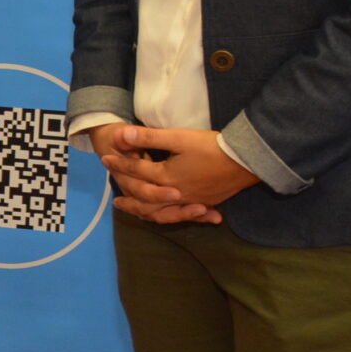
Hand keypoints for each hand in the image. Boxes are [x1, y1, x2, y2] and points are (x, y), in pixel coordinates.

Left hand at [95, 124, 257, 224]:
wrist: (246, 160)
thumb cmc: (211, 147)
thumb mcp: (178, 138)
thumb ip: (149, 138)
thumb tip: (121, 134)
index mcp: (166, 178)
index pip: (136, 172)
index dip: (119, 164)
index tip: (104, 158)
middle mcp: (176, 195)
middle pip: (146, 201)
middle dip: (130, 200)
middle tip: (116, 201)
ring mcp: (192, 202)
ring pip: (163, 213)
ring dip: (148, 213)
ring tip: (138, 213)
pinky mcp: (205, 203)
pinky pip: (183, 215)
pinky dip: (172, 217)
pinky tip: (172, 216)